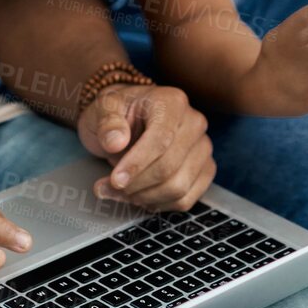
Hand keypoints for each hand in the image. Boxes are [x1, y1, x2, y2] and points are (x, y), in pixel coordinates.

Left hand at [77, 82, 214, 211]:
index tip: (115, 181)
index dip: (137, 164)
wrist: (129, 120)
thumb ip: (108, 122)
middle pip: (169, 166)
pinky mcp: (205, 170)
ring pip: (178, 187)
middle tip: (108, 187)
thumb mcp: (103, 109)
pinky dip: (159, 204)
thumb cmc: (118, 114)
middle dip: (136, 184)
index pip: (160, 139)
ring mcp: (203, 147)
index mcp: (171, 102)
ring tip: (121, 192)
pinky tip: (139, 197)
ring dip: (145, 197)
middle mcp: (194, 123)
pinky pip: (185, 199)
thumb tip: (115, 141)